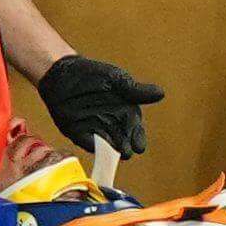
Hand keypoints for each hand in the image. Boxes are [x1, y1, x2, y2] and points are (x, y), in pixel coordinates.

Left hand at [36, 50, 164, 159]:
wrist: (64, 72)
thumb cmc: (94, 74)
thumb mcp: (117, 80)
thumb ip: (136, 91)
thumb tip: (161, 93)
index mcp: (125, 114)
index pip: (135, 131)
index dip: (138, 139)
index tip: (140, 146)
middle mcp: (112, 125)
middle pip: (122, 141)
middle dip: (125, 147)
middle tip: (127, 152)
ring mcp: (95, 130)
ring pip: (106, 144)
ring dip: (110, 149)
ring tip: (113, 153)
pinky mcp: (78, 132)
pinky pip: (86, 141)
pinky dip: (91, 145)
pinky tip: (96, 146)